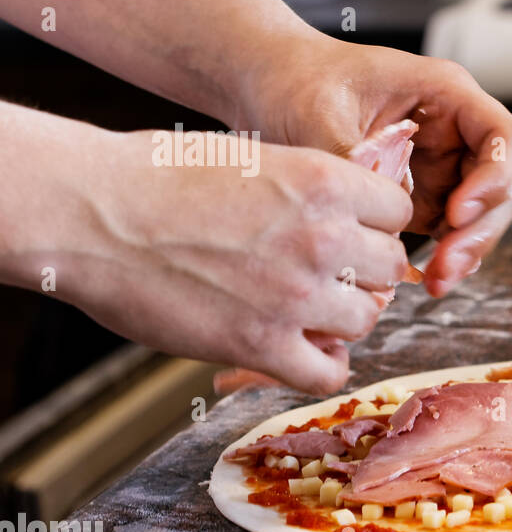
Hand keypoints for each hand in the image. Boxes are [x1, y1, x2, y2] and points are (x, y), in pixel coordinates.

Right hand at [43, 129, 411, 393]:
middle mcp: (323, 238)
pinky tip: (301, 350)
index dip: (377, 226)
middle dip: (364, 272)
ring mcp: (297, 295)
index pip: (398, 214)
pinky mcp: (262, 345)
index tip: (355, 234)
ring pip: (366, 321)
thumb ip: (313, 190)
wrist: (92, 214)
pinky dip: (322, 366)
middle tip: (330, 274)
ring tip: (307, 309)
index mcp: (325, 182)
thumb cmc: (159, 177)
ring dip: (342, 318)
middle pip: (390, 269)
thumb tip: (353, 218)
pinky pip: (329, 374)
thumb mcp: (257, 157)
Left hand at [238, 34, 511, 295]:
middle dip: (480, 230)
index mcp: (445, 94)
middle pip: (501, 185)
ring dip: (467, 250)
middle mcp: (454, 130)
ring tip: (436, 282)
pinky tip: (428, 279)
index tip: (456, 213)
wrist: (268, 84)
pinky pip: (452, 231)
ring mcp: (443, 164)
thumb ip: (358, 167)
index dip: (494, 179)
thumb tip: (388, 222)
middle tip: (446, 266)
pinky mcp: (425, 193)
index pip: (503, 138)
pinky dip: (446, 257)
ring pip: (482, 215)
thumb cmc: (297, 81)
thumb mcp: (321, 117)